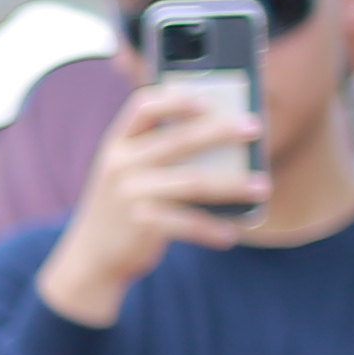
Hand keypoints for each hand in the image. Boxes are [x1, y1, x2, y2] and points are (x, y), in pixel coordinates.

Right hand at [43, 78, 260, 322]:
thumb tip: (224, 134)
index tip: (207, 99)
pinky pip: (187, 224)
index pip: (143, 107)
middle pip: (179, 140)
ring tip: (262, 186)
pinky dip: (212, 229)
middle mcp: (121, 164)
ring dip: (232, 185)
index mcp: (119, 143)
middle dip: (221, 131)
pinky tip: (231, 234)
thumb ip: (158, 150)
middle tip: (254, 127)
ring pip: (193, 183)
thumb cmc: (123, 206)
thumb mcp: (128, 172)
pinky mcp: (140, 225)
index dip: (175, 99)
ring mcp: (130, 195)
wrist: (91, 255)